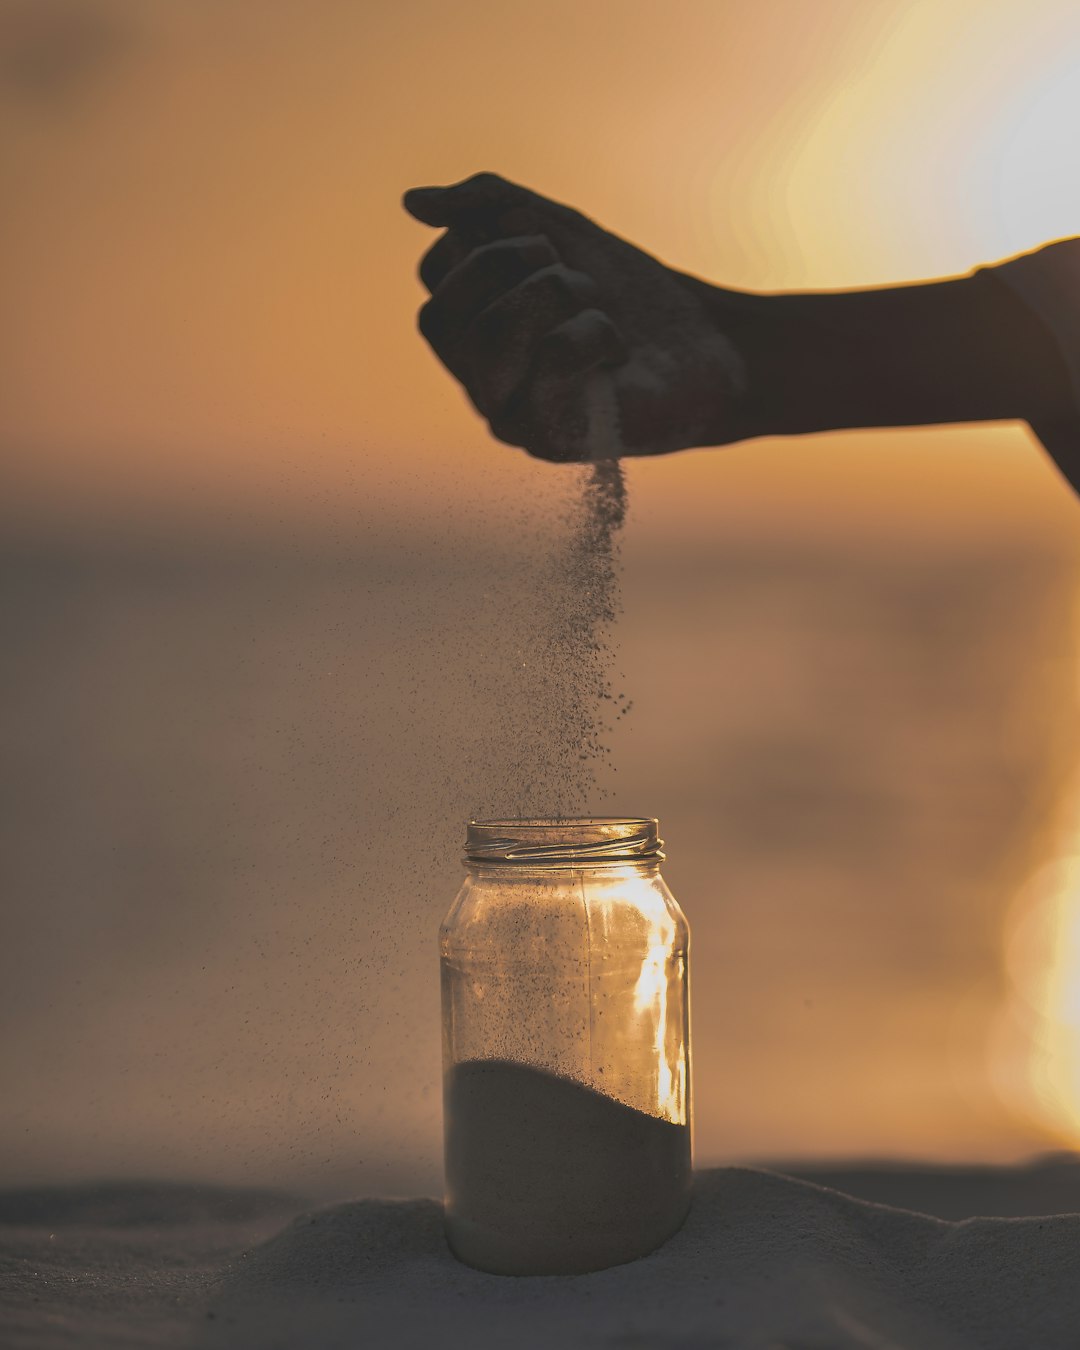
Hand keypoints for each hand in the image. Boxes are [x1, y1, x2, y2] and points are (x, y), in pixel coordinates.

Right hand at [403, 172, 747, 461]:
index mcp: (469, 331)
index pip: (436, 275)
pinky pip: (551, 360)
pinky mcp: (552, 439)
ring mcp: (509, 415)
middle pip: (444, 314)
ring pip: (489, 337)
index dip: (494, 240)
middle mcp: (476, 379)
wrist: (703, 343)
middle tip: (573, 276)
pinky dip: (594, 333)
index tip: (548, 248)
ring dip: (558, 295)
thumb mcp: (555, 227)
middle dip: (515, 267)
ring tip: (597, 310)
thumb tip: (412, 204)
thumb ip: (485, 205)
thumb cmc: (626, 294)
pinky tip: (615, 351)